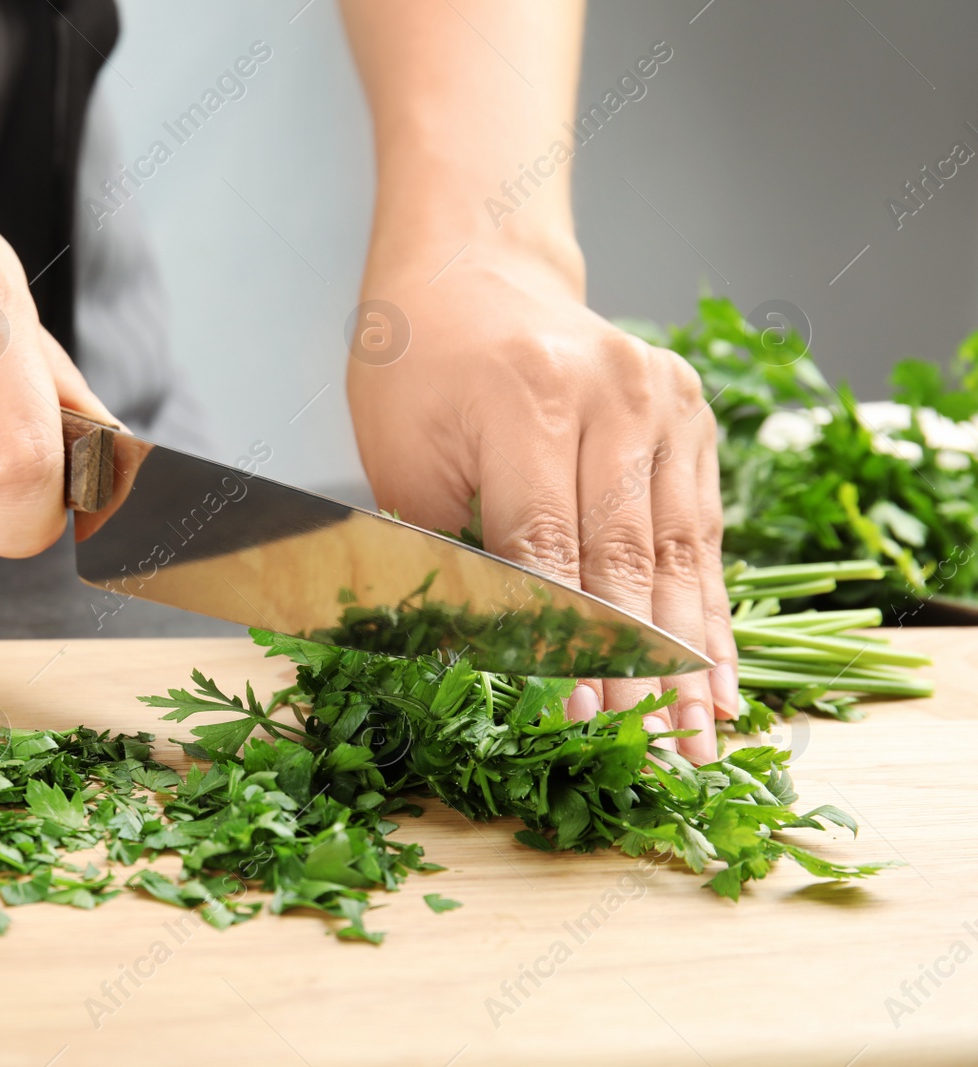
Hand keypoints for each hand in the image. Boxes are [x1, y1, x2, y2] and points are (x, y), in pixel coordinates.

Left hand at [347, 247, 737, 763]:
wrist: (472, 274)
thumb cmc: (415, 370)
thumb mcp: (401, 457)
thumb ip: (441, 555)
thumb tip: (473, 666)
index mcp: (527, 398)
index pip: (550, 545)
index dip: (566, 641)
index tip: (581, 718)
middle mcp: (612, 392)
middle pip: (627, 555)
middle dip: (640, 666)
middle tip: (656, 751)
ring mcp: (663, 397)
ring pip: (680, 549)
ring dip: (691, 653)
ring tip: (701, 736)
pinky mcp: (692, 412)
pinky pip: (702, 526)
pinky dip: (709, 606)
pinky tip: (721, 673)